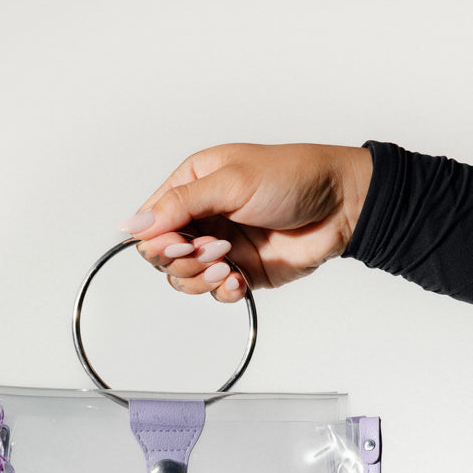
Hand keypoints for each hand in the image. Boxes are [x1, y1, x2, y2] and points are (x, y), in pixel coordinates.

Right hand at [118, 143, 372, 302]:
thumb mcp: (230, 182)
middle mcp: (202, 217)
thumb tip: (132, 225)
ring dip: (203, 279)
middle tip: (215, 249)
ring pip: (185, 279)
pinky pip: (215, 294)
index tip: (181, 242)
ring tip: (229, 265)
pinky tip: (240, 280)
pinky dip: (224, 292)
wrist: (341, 206)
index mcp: (192, 185)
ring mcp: (220, 247)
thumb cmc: (293, 178)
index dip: (158, 240)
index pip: (151, 222)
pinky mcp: (240, 272)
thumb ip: (179, 205)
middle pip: (163, 256)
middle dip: (184, 260)